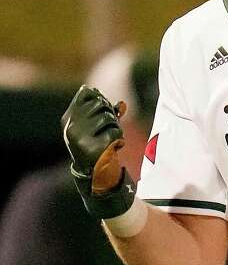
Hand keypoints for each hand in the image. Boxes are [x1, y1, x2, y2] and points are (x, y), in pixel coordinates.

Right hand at [61, 86, 136, 218]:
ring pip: (108, 119)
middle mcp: (71, 127)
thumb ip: (108, 112)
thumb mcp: (98, 126)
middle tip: (109, 126)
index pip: (86, 94)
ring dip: (115, 128)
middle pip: (100, 104)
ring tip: (110, 138)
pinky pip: (115, 133)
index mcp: (69, 119)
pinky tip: (113, 147)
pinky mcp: (93, 149)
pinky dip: (119, 139)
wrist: (95, 171)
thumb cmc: (97, 143)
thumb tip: (122, 104)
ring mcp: (80, 138)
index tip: (105, 107)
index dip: (100, 98)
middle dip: (110, 114)